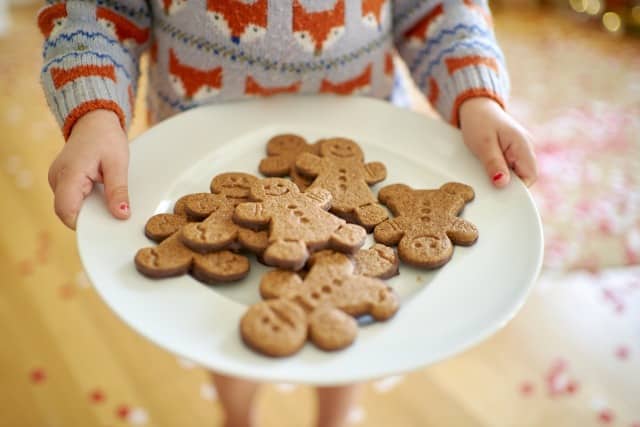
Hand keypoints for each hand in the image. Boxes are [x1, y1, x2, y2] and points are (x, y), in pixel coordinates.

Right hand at [48, 109, 129, 228]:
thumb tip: (121, 215)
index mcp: (68, 174)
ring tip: (108, 200)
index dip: (84, 223)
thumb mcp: (117, 164)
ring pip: (70, 206)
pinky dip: (87, 202)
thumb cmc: (105, 138)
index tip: (105, 225)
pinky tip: (101, 194)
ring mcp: (57, 180)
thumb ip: (118, 191)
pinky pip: (72, 199)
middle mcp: (56, 179)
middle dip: (90, 218)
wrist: (94, 121)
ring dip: (89, 209)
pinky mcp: (61, 181)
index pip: (66, 210)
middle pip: (68, 211)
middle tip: (112, 213)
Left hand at [459, 97, 536, 187]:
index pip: (530, 176)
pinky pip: (509, 169)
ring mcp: (519, 151)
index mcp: (523, 146)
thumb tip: (502, 184)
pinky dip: (499, 172)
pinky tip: (487, 170)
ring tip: (486, 174)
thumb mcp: (483, 144)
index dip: (517, 188)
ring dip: (502, 178)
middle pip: (524, 177)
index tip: (499, 191)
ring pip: (516, 174)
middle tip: (488, 184)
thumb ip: (494, 163)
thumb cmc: (479, 121)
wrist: (476, 107)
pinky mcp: (511, 153)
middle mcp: (525, 149)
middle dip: (508, 185)